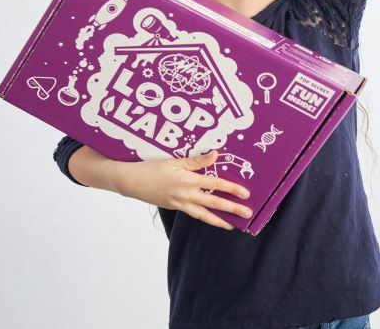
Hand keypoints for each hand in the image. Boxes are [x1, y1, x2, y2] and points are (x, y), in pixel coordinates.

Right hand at [115, 149, 253, 230]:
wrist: (132, 181)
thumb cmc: (152, 167)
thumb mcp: (175, 160)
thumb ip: (197, 160)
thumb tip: (215, 154)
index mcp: (188, 181)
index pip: (216, 185)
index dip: (232, 189)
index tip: (245, 194)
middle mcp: (186, 195)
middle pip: (214, 203)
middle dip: (232, 209)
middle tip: (247, 214)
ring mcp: (180, 204)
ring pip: (204, 215)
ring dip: (219, 220)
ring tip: (231, 225)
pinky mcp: (174, 208)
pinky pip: (193, 214)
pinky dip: (204, 217)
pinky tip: (211, 218)